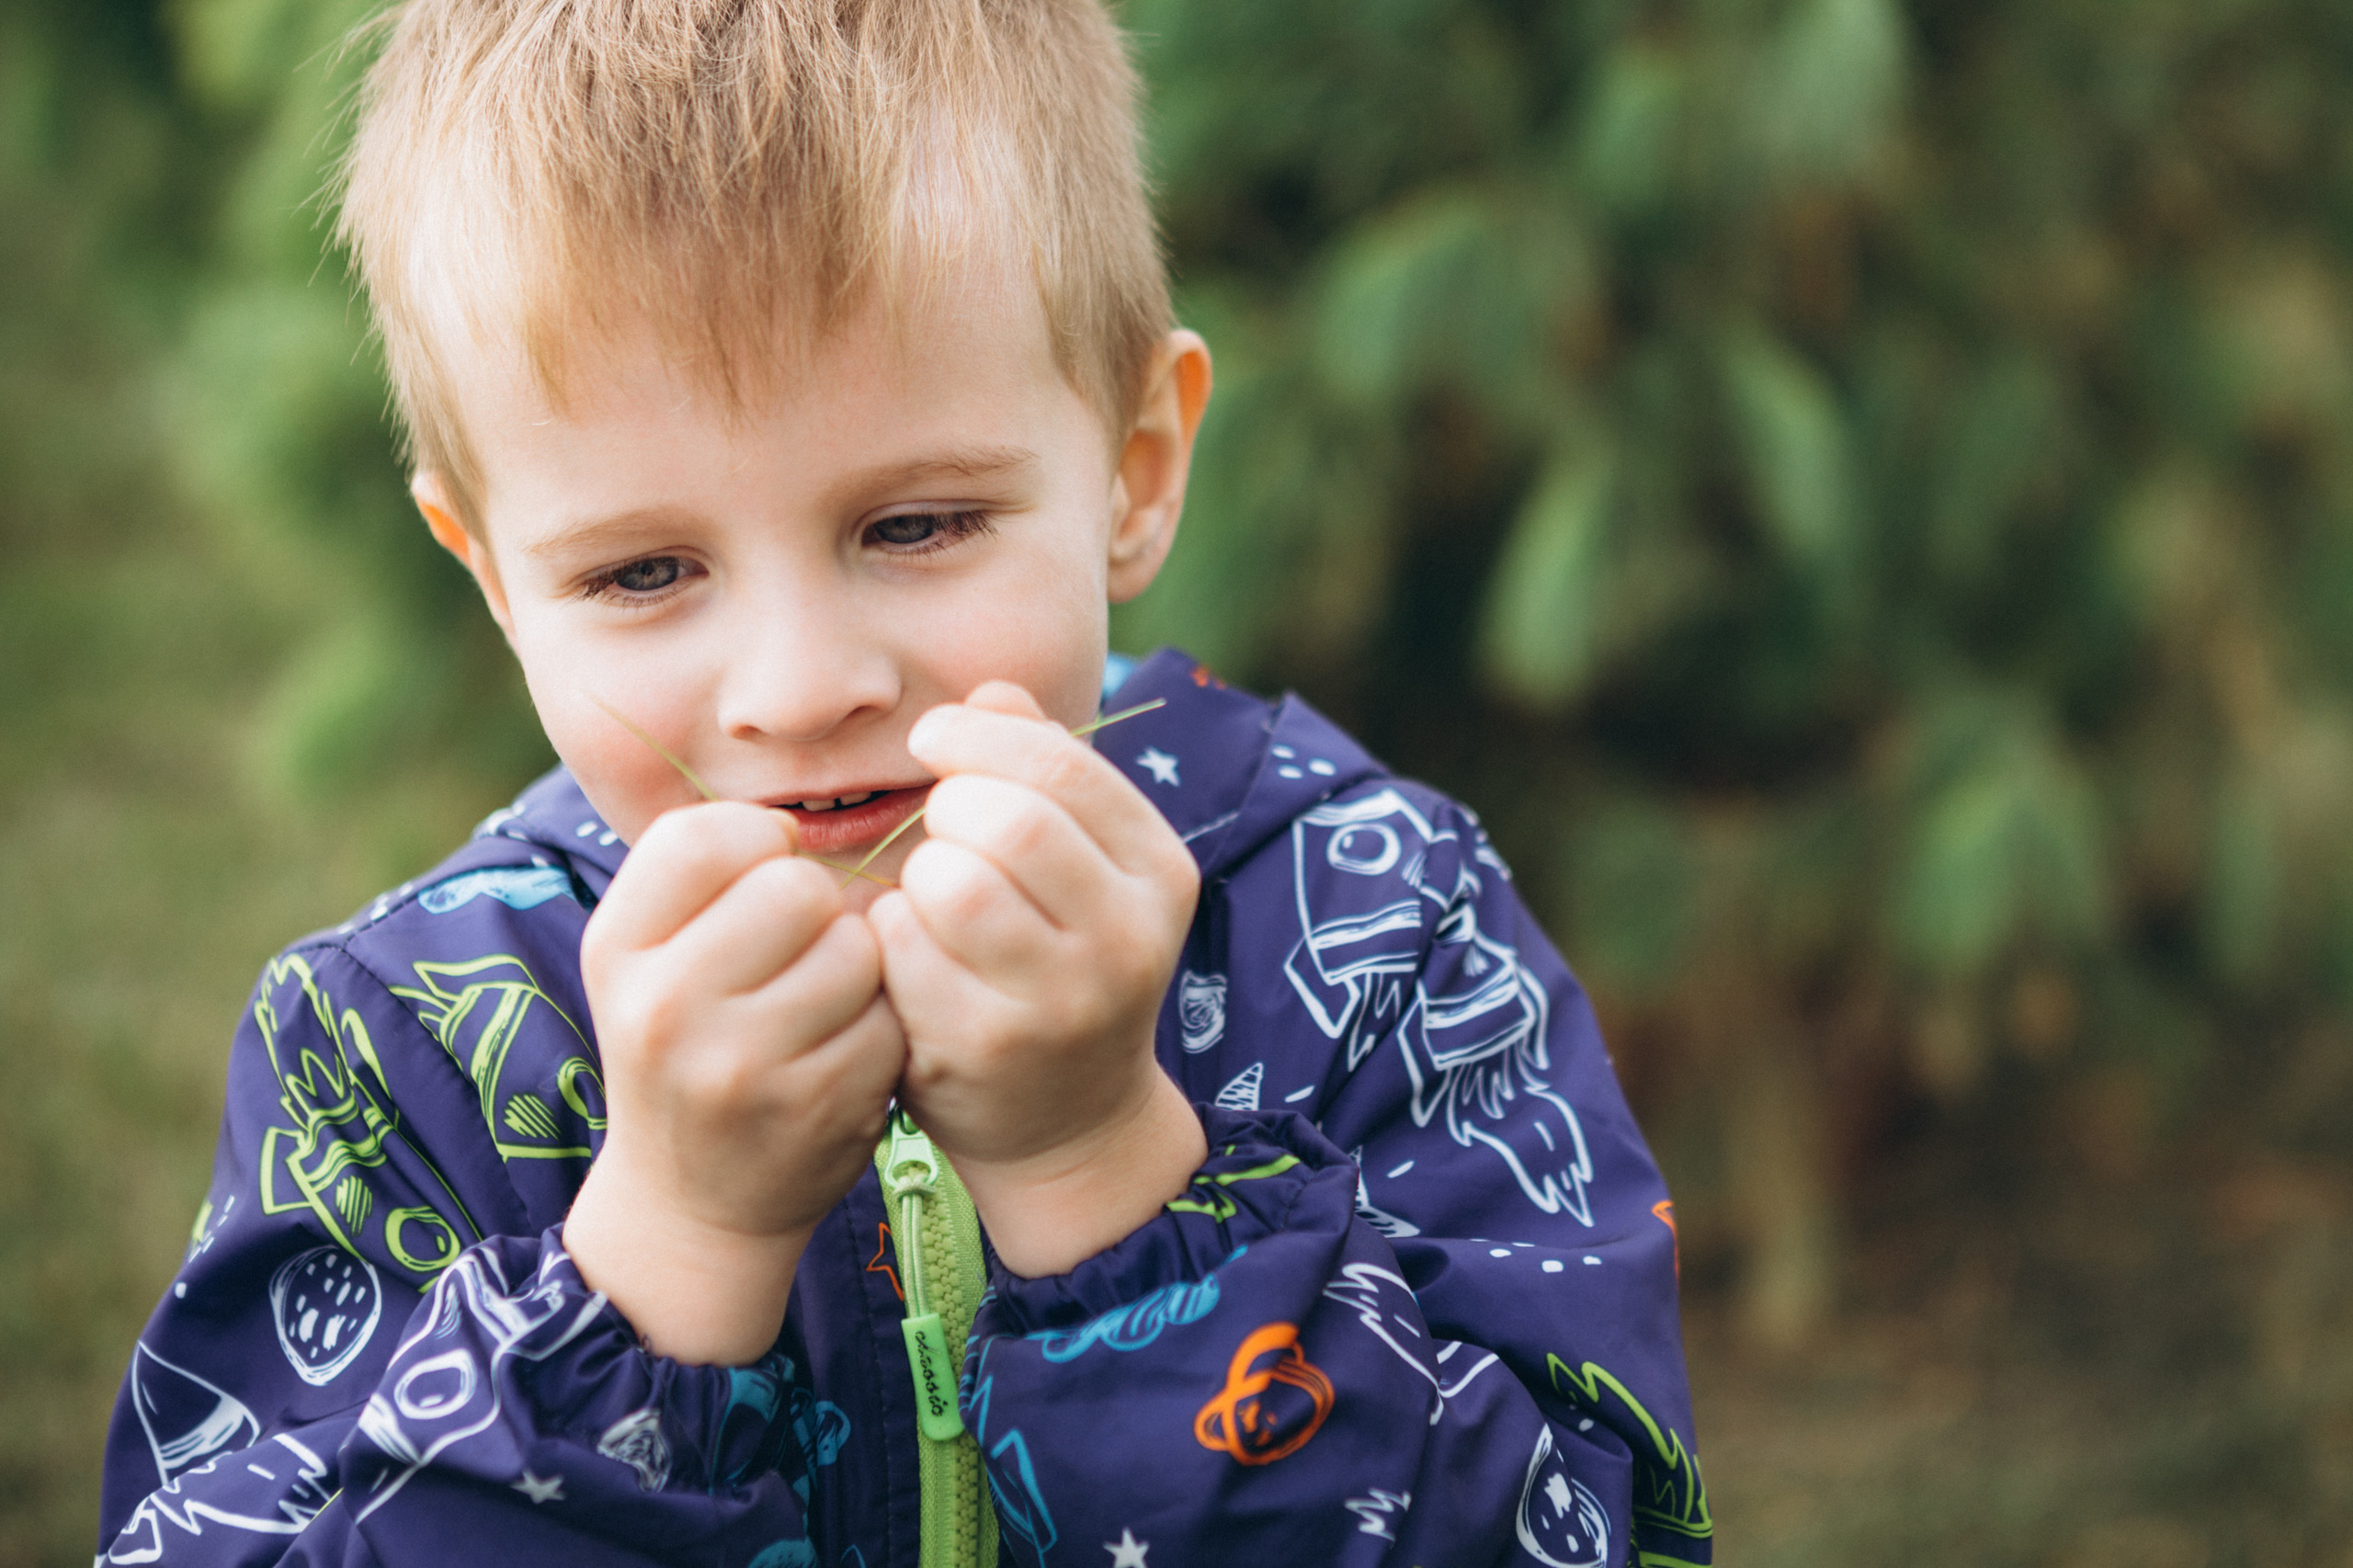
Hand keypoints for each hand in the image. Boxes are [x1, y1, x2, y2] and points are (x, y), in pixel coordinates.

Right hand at [565, 802, 904, 1361]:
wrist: (692, 1201)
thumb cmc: (686, 1043)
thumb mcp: (649, 955)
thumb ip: (703, 871)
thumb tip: (795, 821)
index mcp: (616, 950)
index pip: (703, 837)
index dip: (758, 839)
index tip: (765, 872)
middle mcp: (664, 1007)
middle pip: (796, 887)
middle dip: (818, 908)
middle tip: (800, 950)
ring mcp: (742, 1065)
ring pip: (856, 948)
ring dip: (860, 968)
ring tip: (823, 1004)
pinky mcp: (817, 1106)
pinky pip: (891, 1016)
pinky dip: (884, 1026)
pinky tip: (845, 1053)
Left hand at [867, 682, 1206, 1275]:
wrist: (1070, 1121)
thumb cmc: (1059, 963)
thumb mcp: (1081, 866)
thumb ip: (1042, 770)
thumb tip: (991, 693)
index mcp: (1158, 872)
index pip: (1063, 765)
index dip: (979, 737)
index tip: (935, 740)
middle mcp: (1127, 938)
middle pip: (1013, 821)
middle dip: (950, 806)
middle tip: (936, 827)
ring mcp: (1060, 1002)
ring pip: (954, 884)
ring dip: (918, 874)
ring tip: (929, 895)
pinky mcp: (987, 1049)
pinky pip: (904, 952)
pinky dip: (888, 937)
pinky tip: (907, 954)